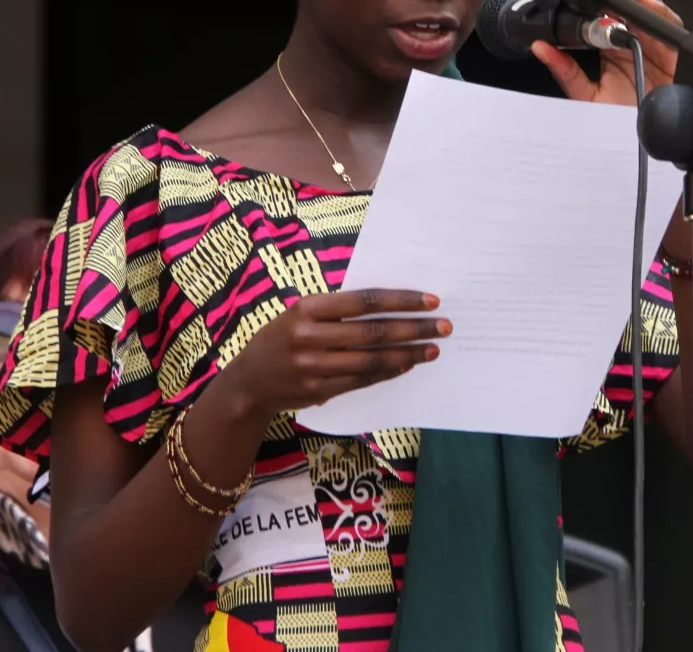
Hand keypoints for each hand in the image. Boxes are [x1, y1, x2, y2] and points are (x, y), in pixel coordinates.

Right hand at [217, 289, 449, 418]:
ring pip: (372, 360)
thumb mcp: (300, 314)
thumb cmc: (281, 338)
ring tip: (433, 349)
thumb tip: (390, 306)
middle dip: (414, 329)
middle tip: (443, 327)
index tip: (430, 301)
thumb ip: (337, 310)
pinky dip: (388, 372)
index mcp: (307, 309)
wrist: (248, 382)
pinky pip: (362, 380)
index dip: (401, 301)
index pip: (365, 301)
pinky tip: (407, 365)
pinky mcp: (318, 391)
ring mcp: (313, 367)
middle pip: (373, 332)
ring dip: (407, 354)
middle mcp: (309, 337)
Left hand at [531, 0, 680, 106]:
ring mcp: (656, 37)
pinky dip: (656, 10)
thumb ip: (564, 70)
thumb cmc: (623, 117)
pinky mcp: (674, 50)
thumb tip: (539, 47)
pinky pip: (668, 24)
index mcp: (616, 36)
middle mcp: (636, 31)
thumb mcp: (586, 93)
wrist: (645, 139)